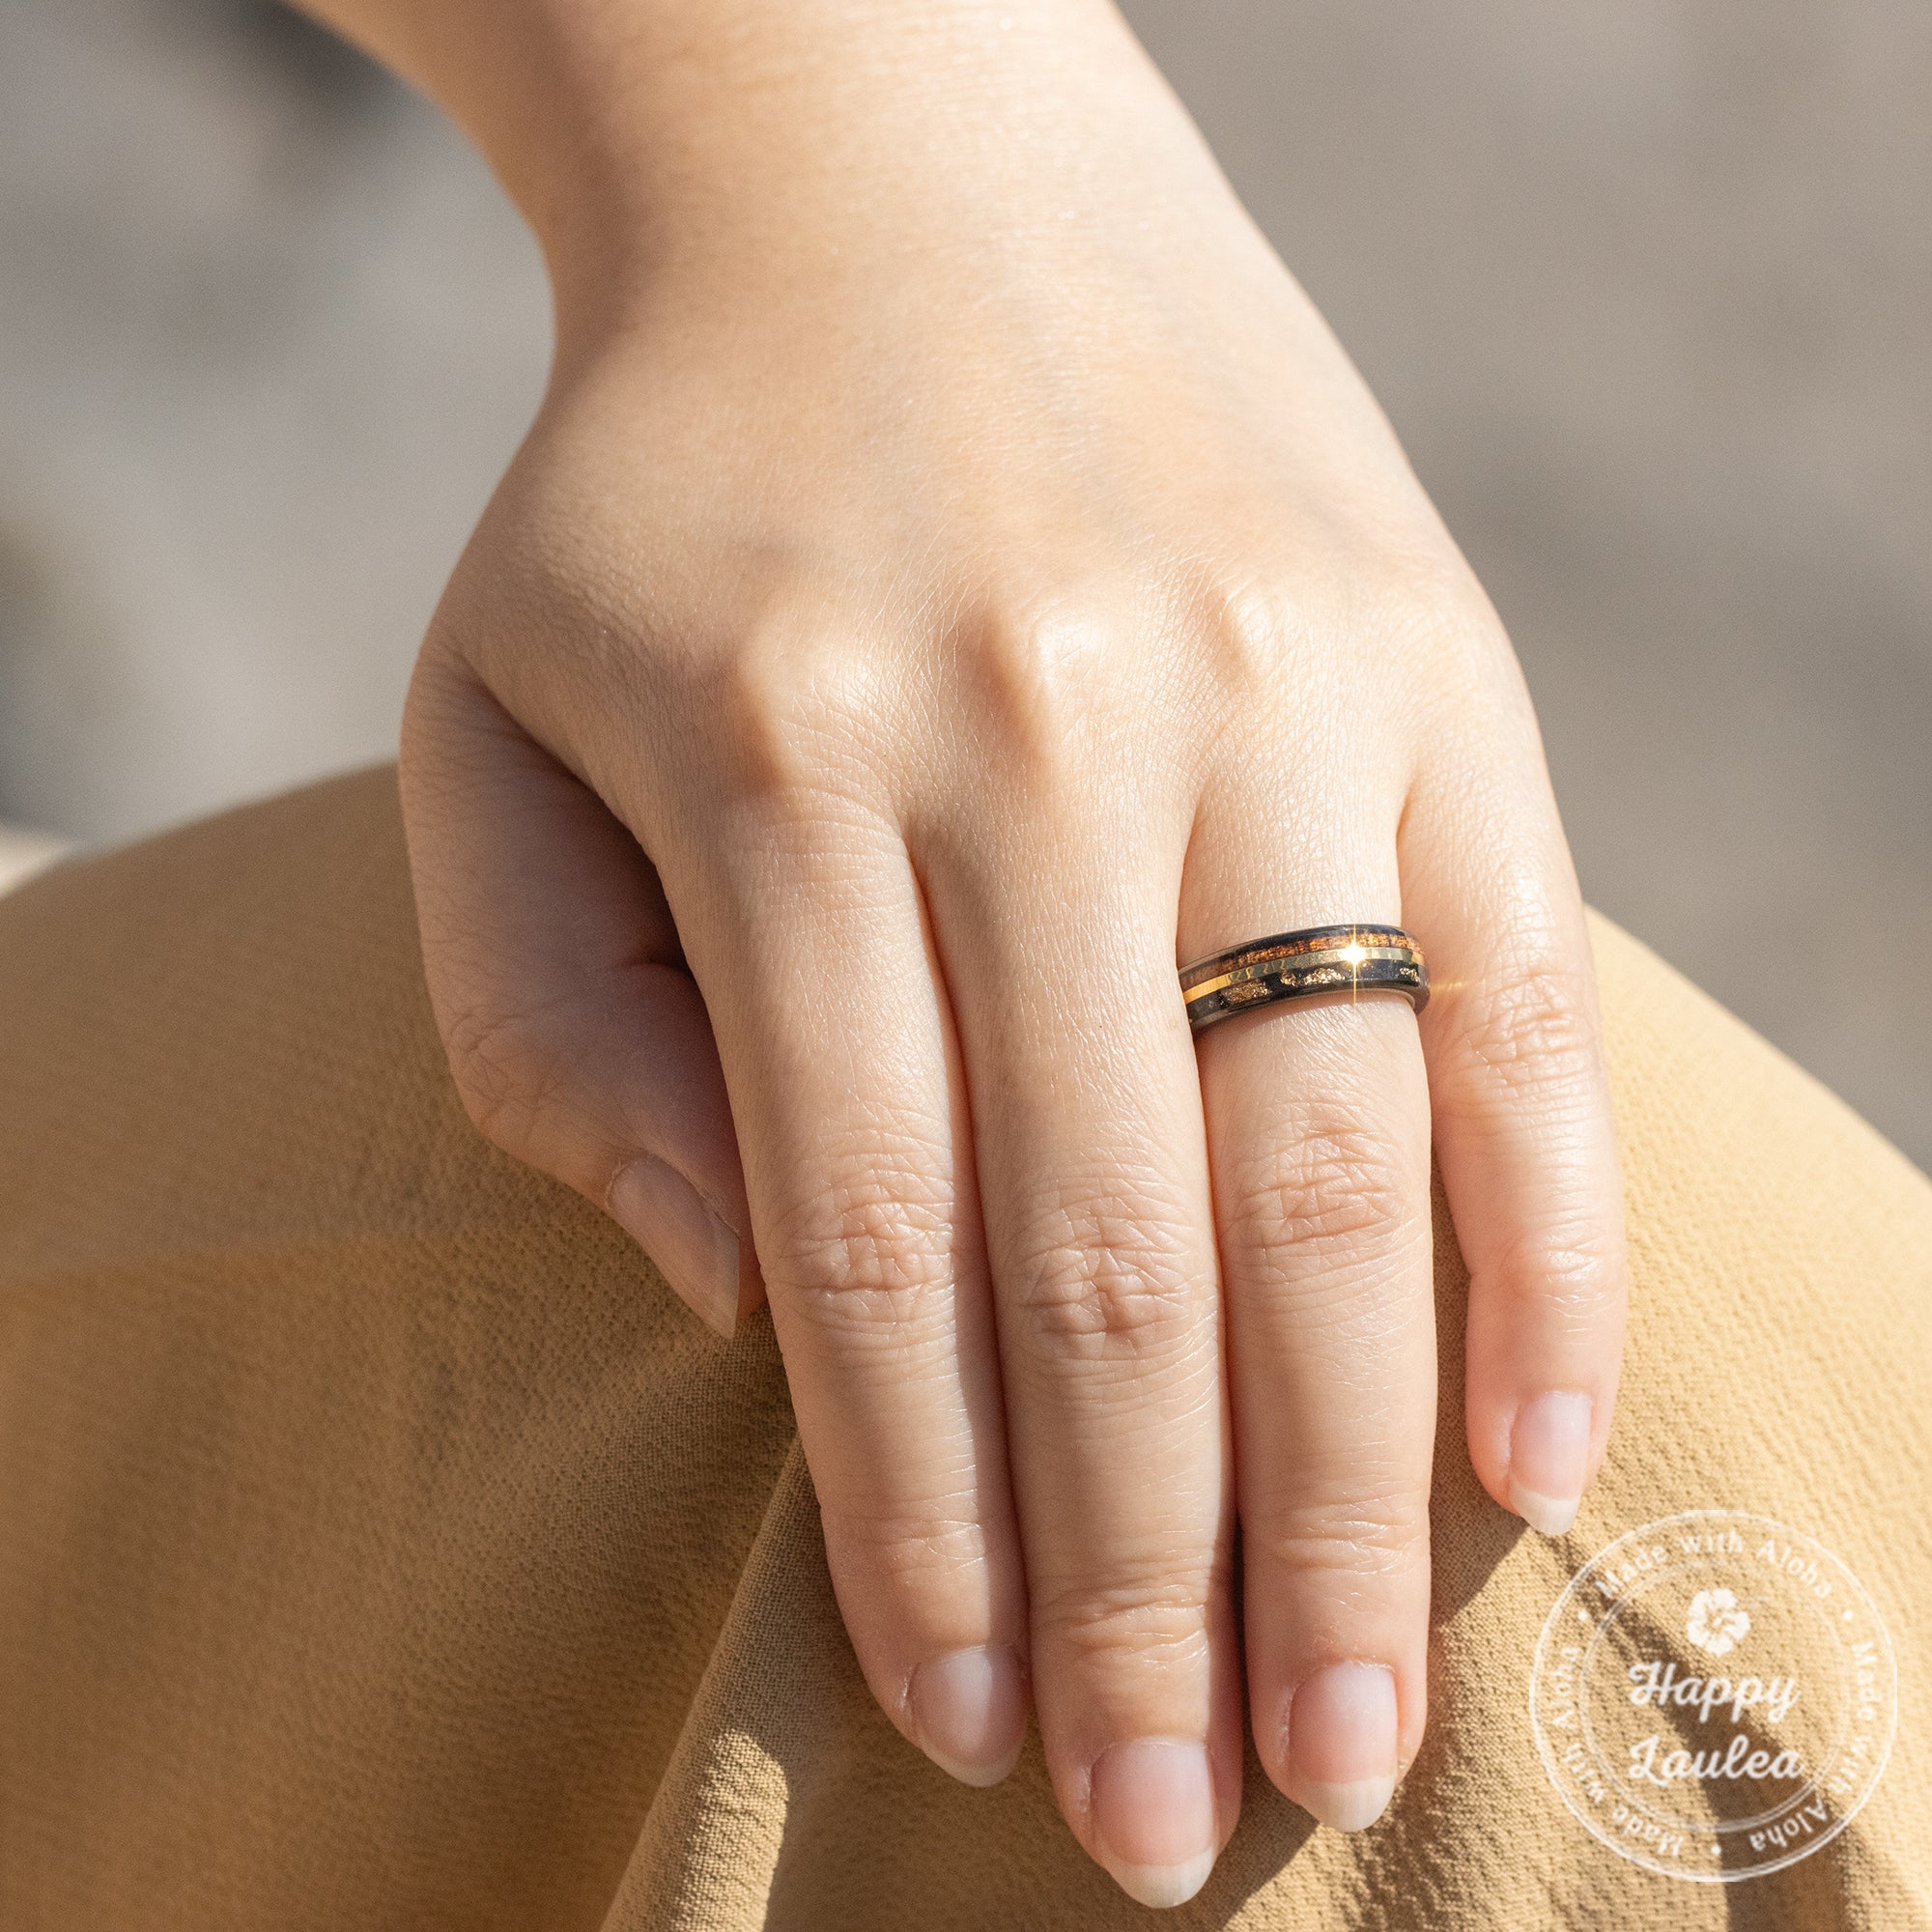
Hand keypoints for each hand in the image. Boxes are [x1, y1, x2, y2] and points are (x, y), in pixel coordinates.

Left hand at [385, 0, 1624, 1903]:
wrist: (890, 172)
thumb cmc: (666, 499)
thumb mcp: (500, 734)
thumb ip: (570, 1037)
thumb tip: (743, 1309)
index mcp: (783, 760)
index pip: (863, 1237)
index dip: (920, 1514)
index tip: (961, 1718)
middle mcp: (1046, 732)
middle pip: (1117, 1251)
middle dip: (1141, 1576)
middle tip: (1168, 1818)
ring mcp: (1274, 688)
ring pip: (1337, 1164)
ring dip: (1345, 1486)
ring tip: (1331, 1719)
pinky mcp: (1436, 657)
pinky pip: (1524, 1001)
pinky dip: (1547, 1250)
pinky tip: (1532, 1459)